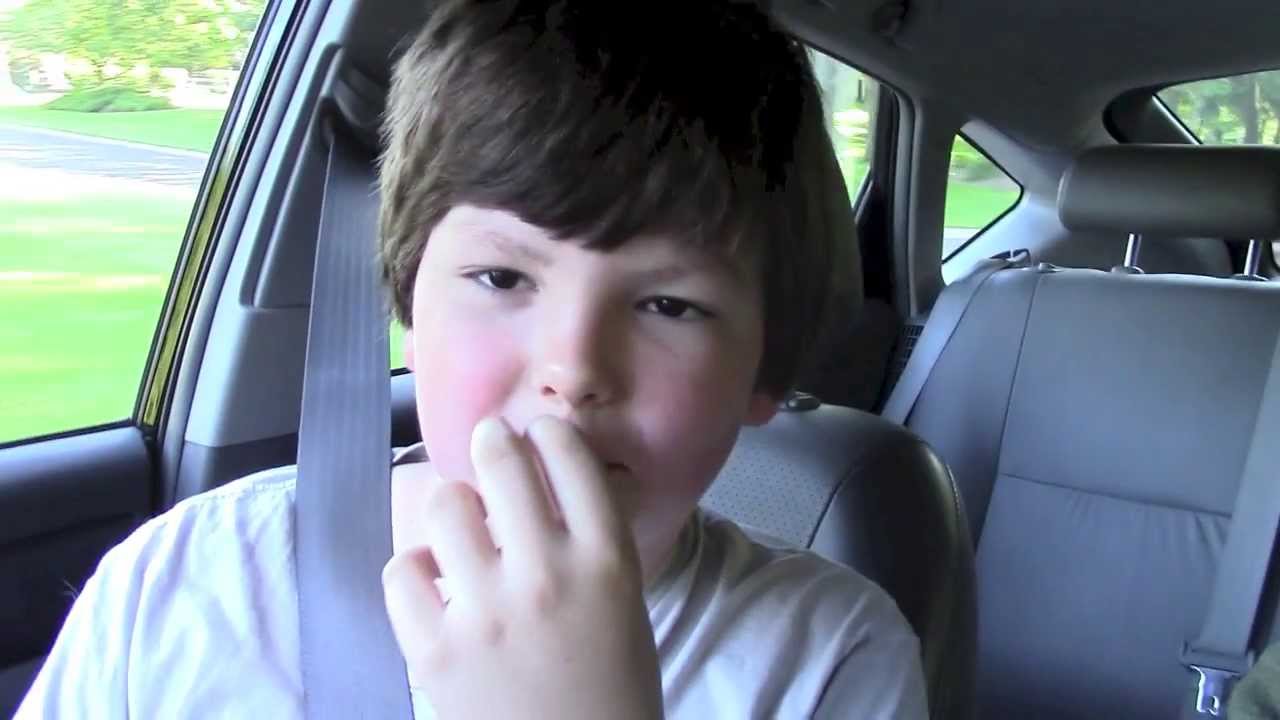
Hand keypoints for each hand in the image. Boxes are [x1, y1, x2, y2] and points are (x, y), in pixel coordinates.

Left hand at [382, 416, 662, 719]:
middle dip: (492, 442)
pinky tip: (433, 580)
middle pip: (502, 462)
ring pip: (445, 507)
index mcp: (607, 562)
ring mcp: (485, 612)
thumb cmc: (612, 690)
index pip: (570, 458)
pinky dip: (414, 569)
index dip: (550, 433)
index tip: (539, 432)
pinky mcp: (434, 650)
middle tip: (488, 440)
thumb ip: (595, 543)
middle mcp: (546, 575)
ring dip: (454, 507)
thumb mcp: (625, 604)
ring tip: (461, 523)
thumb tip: (556, 480)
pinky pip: (401, 571)